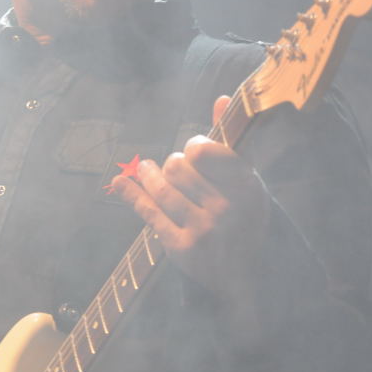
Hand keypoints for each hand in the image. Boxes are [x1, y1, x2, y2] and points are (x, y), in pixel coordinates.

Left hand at [111, 96, 269, 305]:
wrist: (249, 272)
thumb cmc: (245, 216)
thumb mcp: (246, 180)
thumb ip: (230, 142)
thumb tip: (222, 98)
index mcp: (247, 185)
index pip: (203, 151)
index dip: (193, 148)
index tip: (192, 152)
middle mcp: (227, 208)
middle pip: (178, 168)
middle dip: (172, 165)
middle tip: (173, 169)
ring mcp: (204, 230)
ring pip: (161, 190)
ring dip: (148, 176)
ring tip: (144, 170)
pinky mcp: (183, 248)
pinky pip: (149, 213)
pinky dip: (131, 194)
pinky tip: (121, 182)